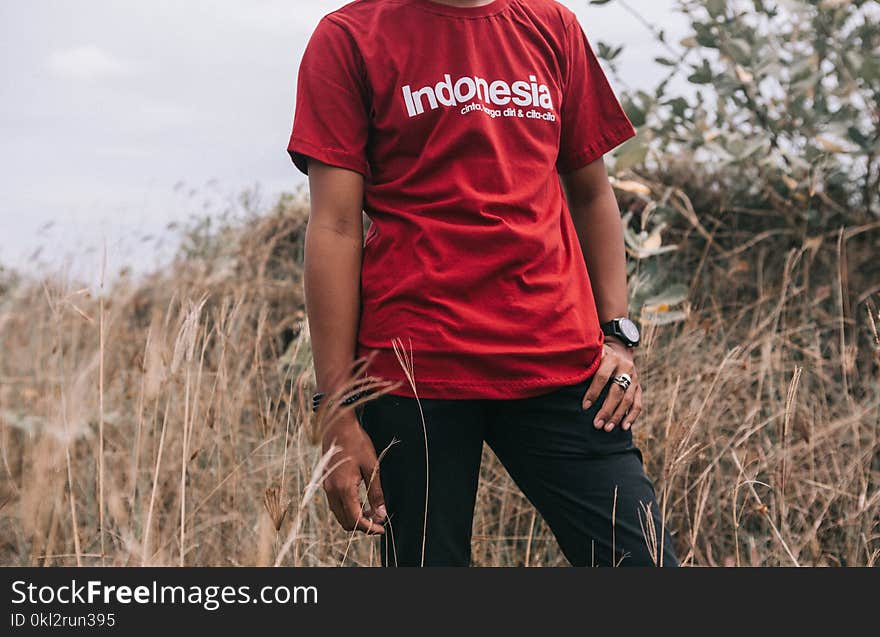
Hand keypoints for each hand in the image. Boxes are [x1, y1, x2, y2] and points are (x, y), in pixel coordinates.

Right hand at [321, 411, 386, 533]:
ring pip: (339, 514)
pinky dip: (348, 509)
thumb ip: (376, 492)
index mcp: (343, 488)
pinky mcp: (325, 482)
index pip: (356, 519)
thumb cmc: (356, 443)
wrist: (337, 425)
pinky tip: (360, 501)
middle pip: (345, 522)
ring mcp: (326, 487)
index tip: (382, 528)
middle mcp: (331, 491)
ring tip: (372, 511)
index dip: (370, 528)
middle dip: (363, 525)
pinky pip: (335, 504)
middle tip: (379, 519)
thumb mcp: (372, 467)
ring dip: (355, 518)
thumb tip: (382, 514)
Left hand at [581, 338, 642, 432]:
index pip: (602, 377)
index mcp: (611, 358)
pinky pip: (638, 404)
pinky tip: (624, 427)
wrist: (619, 351)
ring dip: (618, 416)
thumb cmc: (597, 357)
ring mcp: (634, 378)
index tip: (585, 407)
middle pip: (617, 391)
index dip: (593, 392)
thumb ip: (583, 363)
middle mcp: (625, 368)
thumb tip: (565, 375)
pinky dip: (632, 417)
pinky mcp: (639, 387)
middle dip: (606, 410)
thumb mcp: (591, 355)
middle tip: (597, 424)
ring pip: (628, 400)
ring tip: (607, 429)